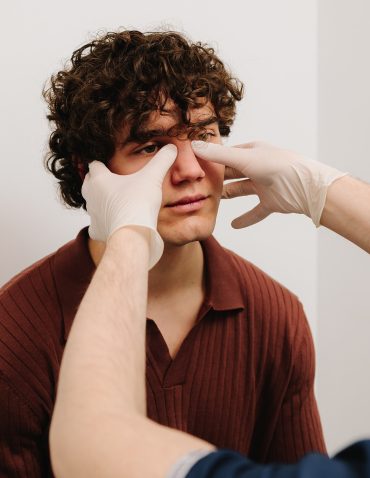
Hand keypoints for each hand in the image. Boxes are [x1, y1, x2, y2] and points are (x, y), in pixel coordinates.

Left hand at [82, 144, 176, 267]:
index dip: (103, 163)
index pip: (95, 164)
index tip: (110, 164)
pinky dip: (105, 223)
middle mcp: (91, 195)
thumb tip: (172, 147)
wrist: (132, 233)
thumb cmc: (138, 203)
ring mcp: (92, 214)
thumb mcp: (153, 176)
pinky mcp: (97, 230)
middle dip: (100, 181)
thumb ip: (162, 160)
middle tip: (114, 181)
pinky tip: (115, 222)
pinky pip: (97, 224)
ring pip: (93, 203)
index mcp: (99, 178)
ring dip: (102, 201)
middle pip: (90, 182)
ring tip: (117, 201)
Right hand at [192, 141, 346, 227]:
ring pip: (241, 190)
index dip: (211, 160)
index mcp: (252, 152)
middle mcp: (257, 167)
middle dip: (217, 178)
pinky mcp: (271, 202)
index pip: (227, 155)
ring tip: (211, 201)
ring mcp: (264, 185)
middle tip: (198, 185)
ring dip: (227, 195)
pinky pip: (255, 211)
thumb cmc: (276, 166)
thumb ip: (218, 155)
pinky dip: (245, 218)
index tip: (193, 166)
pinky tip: (233, 225)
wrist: (305, 187)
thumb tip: (193, 146)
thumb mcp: (243, 158)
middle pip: (232, 173)